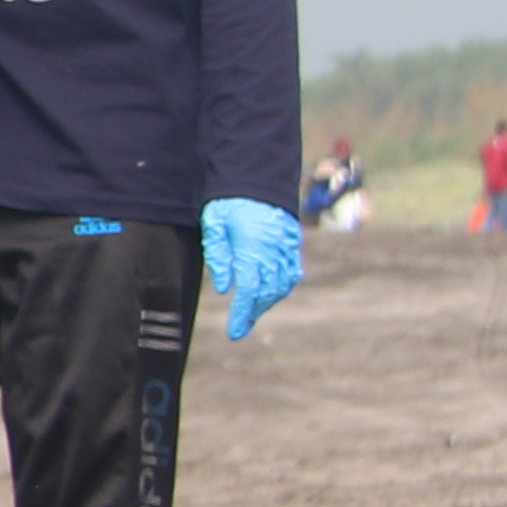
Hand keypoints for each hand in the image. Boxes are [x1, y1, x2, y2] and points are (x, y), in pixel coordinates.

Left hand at [200, 197, 301, 341]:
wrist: (255, 175)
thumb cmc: (228, 200)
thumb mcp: (214, 225)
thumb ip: (218, 255)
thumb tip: (225, 288)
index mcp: (253, 247)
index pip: (249, 289)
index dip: (243, 313)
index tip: (235, 332)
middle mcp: (274, 249)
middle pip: (267, 291)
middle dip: (253, 313)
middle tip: (239, 328)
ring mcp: (287, 246)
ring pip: (281, 284)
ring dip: (267, 302)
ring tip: (251, 314)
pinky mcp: (292, 241)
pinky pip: (291, 271)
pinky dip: (281, 287)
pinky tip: (269, 294)